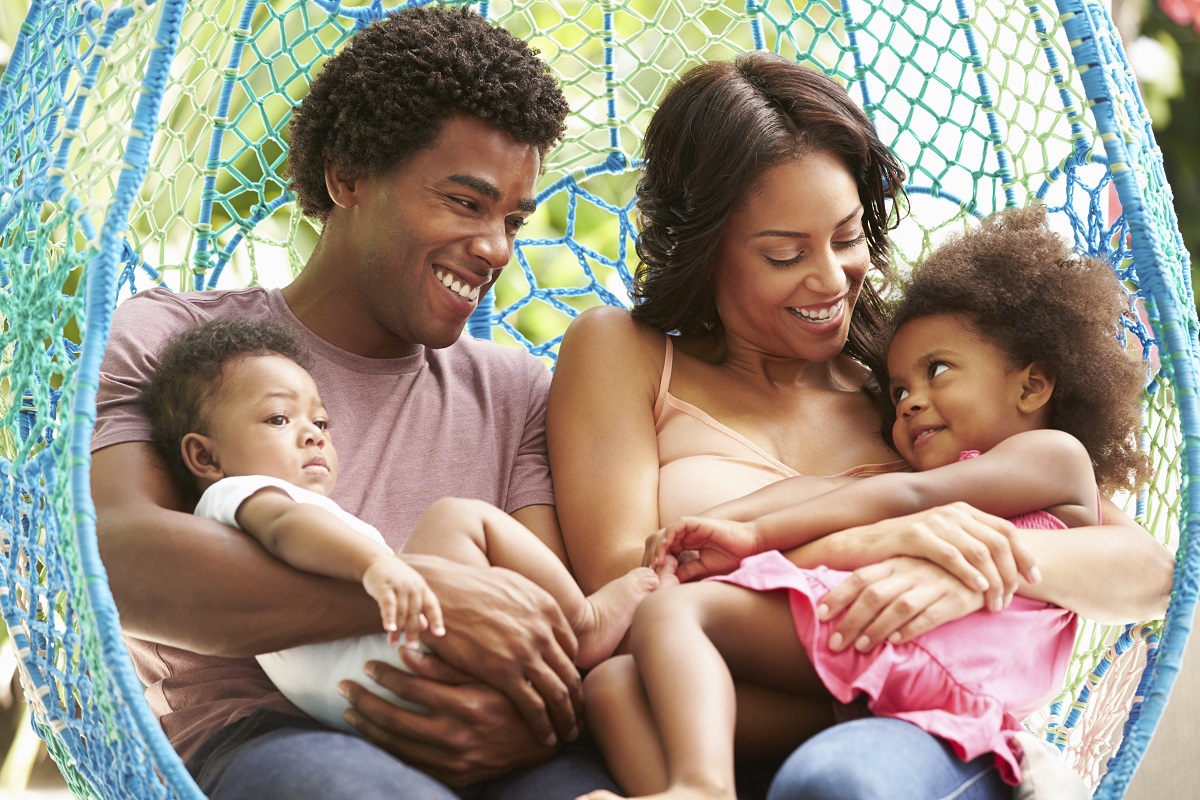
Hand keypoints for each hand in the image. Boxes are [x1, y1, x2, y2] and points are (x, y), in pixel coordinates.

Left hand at [340, 651, 555, 786]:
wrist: (544, 741)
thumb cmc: (515, 697)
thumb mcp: (487, 675)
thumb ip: (447, 665)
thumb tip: (408, 649)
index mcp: (466, 706)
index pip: (412, 688)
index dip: (385, 675)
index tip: (367, 664)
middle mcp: (458, 737)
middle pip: (395, 720)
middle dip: (364, 702)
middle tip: (344, 687)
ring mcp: (454, 762)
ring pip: (397, 747)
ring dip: (369, 728)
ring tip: (349, 711)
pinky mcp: (454, 778)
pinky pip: (410, 766)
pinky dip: (386, 751)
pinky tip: (372, 737)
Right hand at [362, 555, 444, 648]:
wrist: (376, 560)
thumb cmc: (395, 580)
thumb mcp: (409, 592)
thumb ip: (417, 609)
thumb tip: (425, 627)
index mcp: (422, 588)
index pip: (432, 606)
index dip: (437, 620)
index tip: (440, 635)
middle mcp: (413, 587)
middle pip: (415, 613)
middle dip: (413, 631)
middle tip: (412, 647)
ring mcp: (399, 585)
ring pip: (400, 611)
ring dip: (397, 630)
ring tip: (393, 644)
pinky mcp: (384, 585)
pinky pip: (388, 603)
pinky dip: (389, 617)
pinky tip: (389, 629)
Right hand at [402, 555, 582, 745]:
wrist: (441, 591)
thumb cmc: (469, 587)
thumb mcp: (512, 585)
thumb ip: (531, 605)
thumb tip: (539, 616)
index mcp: (548, 609)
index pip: (571, 649)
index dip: (570, 672)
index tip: (568, 688)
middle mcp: (543, 632)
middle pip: (571, 674)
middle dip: (577, 701)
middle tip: (580, 719)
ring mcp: (526, 653)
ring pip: (559, 693)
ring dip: (567, 718)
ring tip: (569, 734)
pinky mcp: (504, 672)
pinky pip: (534, 706)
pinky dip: (544, 726)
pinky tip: (546, 737)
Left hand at [644, 517, 759, 580]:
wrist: (748, 544)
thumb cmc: (731, 554)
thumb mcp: (705, 566)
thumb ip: (689, 570)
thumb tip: (673, 579)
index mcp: (688, 544)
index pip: (666, 551)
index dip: (658, 563)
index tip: (653, 578)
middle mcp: (686, 535)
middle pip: (662, 542)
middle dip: (654, 556)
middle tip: (650, 571)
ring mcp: (691, 528)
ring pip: (667, 534)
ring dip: (659, 547)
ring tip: (656, 562)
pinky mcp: (696, 522)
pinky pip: (677, 526)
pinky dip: (669, 536)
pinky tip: (666, 549)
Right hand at [813, 503, 1037, 611]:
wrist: (859, 546)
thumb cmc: (903, 552)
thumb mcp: (941, 544)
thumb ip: (968, 547)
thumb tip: (1003, 567)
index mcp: (963, 512)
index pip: (1006, 531)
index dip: (1025, 555)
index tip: (1036, 580)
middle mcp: (952, 512)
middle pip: (999, 541)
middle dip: (1012, 572)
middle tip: (1014, 598)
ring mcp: (933, 521)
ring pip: (979, 550)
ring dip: (994, 579)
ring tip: (996, 602)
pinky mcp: (914, 535)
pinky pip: (951, 555)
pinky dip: (969, 573)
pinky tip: (978, 588)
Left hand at [818, 556, 984, 651]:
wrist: (988, 567)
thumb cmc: (938, 572)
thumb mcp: (908, 570)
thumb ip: (882, 582)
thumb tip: (846, 605)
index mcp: (896, 562)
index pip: (860, 577)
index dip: (839, 595)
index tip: (820, 615)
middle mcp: (912, 571)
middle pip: (874, 595)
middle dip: (851, 621)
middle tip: (834, 644)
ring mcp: (934, 584)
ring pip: (898, 607)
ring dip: (876, 629)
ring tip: (860, 648)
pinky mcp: (957, 600)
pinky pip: (930, 615)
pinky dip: (910, 629)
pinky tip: (895, 642)